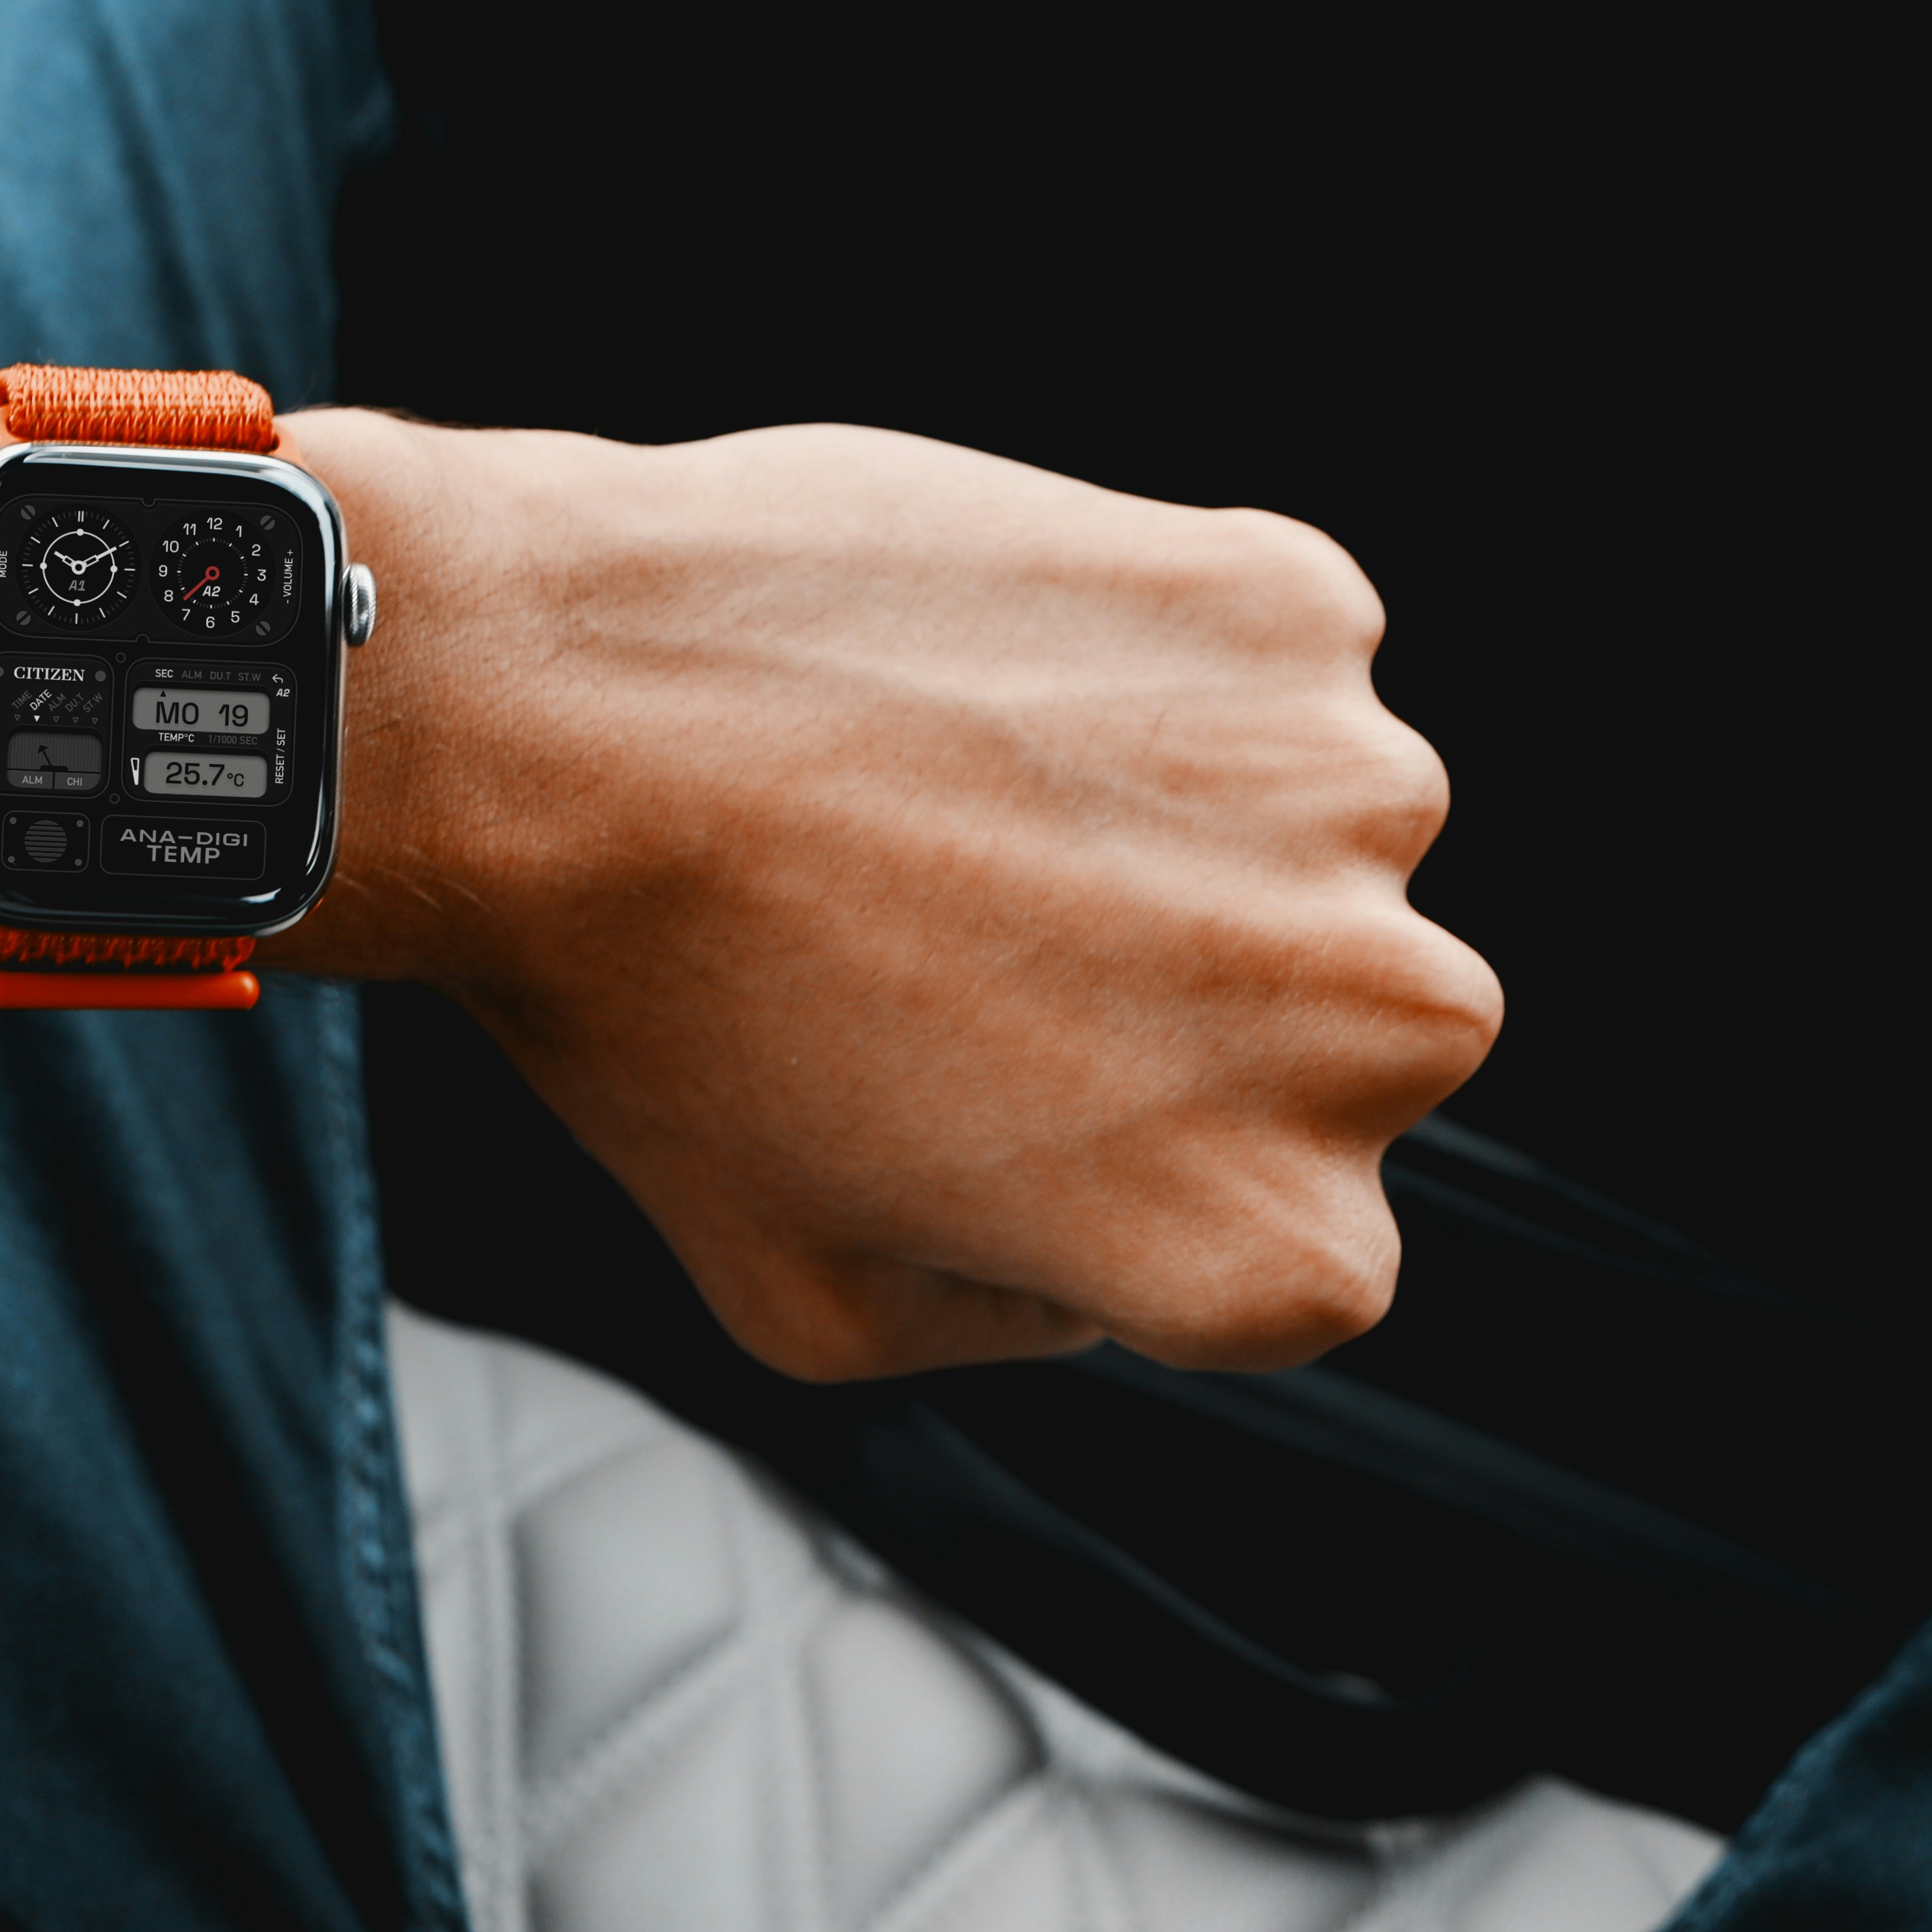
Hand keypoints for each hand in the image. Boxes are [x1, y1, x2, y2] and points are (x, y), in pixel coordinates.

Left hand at [275, 409, 1499, 1380]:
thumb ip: (1014, 1322)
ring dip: (1184, 813)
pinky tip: (972, 671)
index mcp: (1281, 1253)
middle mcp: (1380, 1036)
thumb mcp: (814, 1306)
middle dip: (1191, 989)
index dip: (1129, 1162)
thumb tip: (1098, 1250)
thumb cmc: (650, 1027)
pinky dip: (1156, 654)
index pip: (1292, 1235)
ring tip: (950, 792)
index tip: (991, 1084)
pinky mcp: (1292, 609)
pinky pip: (1269, 652)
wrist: (551, 728)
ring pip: (1314, 829)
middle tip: (968, 929)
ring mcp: (1351, 802)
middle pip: (1337, 1031)